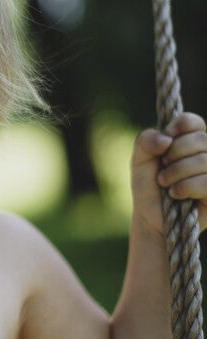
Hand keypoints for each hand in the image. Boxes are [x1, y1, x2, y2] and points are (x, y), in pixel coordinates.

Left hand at [131, 112, 206, 237]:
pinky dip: (186, 187)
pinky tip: (175, 193)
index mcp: (189, 141)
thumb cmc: (147, 186)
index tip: (165, 141)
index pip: (193, 121)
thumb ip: (145, 141)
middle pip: (200, 139)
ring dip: (176, 172)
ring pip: (204, 160)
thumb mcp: (139, 160)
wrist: (150, 217)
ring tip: (165, 183)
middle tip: (162, 168)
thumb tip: (166, 138)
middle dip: (174, 154)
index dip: (178, 126)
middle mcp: (206, 154)